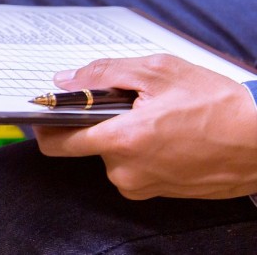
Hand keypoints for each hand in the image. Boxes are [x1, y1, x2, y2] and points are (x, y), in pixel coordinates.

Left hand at [34, 54, 256, 199]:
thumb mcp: (158, 72)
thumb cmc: (218, 105)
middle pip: (88, 144)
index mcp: (120, 142)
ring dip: (125, 134)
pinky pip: (137, 167)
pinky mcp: (163, 193)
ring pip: (114, 155)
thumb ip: (103, 74)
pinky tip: (169, 132)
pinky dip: (143, 148)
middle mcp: (127, 172)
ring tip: (157, 114)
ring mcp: (145, 186)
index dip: (46, 124)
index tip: (45, 109)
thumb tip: (66, 80)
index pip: (56, 142)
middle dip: (99, 121)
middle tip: (126, 100)